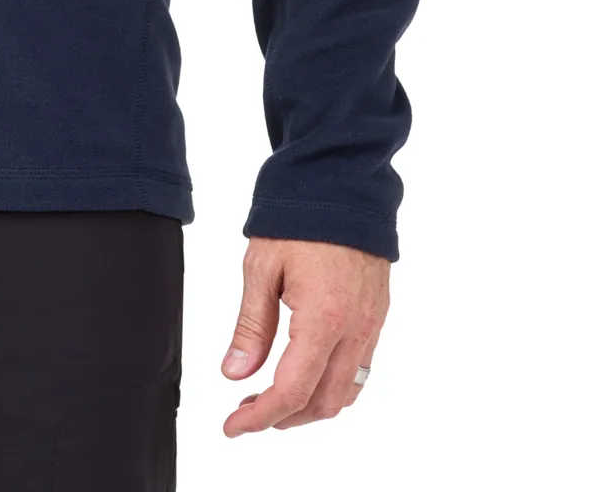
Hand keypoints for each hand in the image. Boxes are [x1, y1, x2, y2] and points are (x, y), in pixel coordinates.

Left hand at [220, 235, 388, 436]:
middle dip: (283, 418)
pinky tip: (306, 373)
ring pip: (346, 394)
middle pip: (322, 403)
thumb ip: (251, 326)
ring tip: (272, 397)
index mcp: (323, 321)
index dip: (260, 418)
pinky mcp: (377, 316)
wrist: (343, 184)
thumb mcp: (261, 268)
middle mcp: (355, 331)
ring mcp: (371, 326)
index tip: (233, 426)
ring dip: (310, 406)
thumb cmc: (298, 219)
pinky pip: (360, 370)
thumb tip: (236, 375)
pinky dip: (333, 386)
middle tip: (246, 411)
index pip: (292, 392)